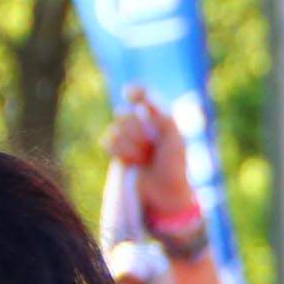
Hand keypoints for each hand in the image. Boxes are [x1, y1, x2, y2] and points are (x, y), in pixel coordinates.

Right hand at [106, 86, 197, 227]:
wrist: (167, 190)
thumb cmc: (175, 163)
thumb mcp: (173, 134)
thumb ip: (158, 113)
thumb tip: (137, 94)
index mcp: (158, 118)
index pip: (142, 96)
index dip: (135, 92)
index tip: (129, 94)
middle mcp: (142, 125)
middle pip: (126, 115)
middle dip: (138, 132)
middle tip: (152, 147)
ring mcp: (128, 138)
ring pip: (116, 129)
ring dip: (131, 145)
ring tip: (144, 158)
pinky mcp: (117, 153)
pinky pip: (107, 141)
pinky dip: (121, 152)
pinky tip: (132, 162)